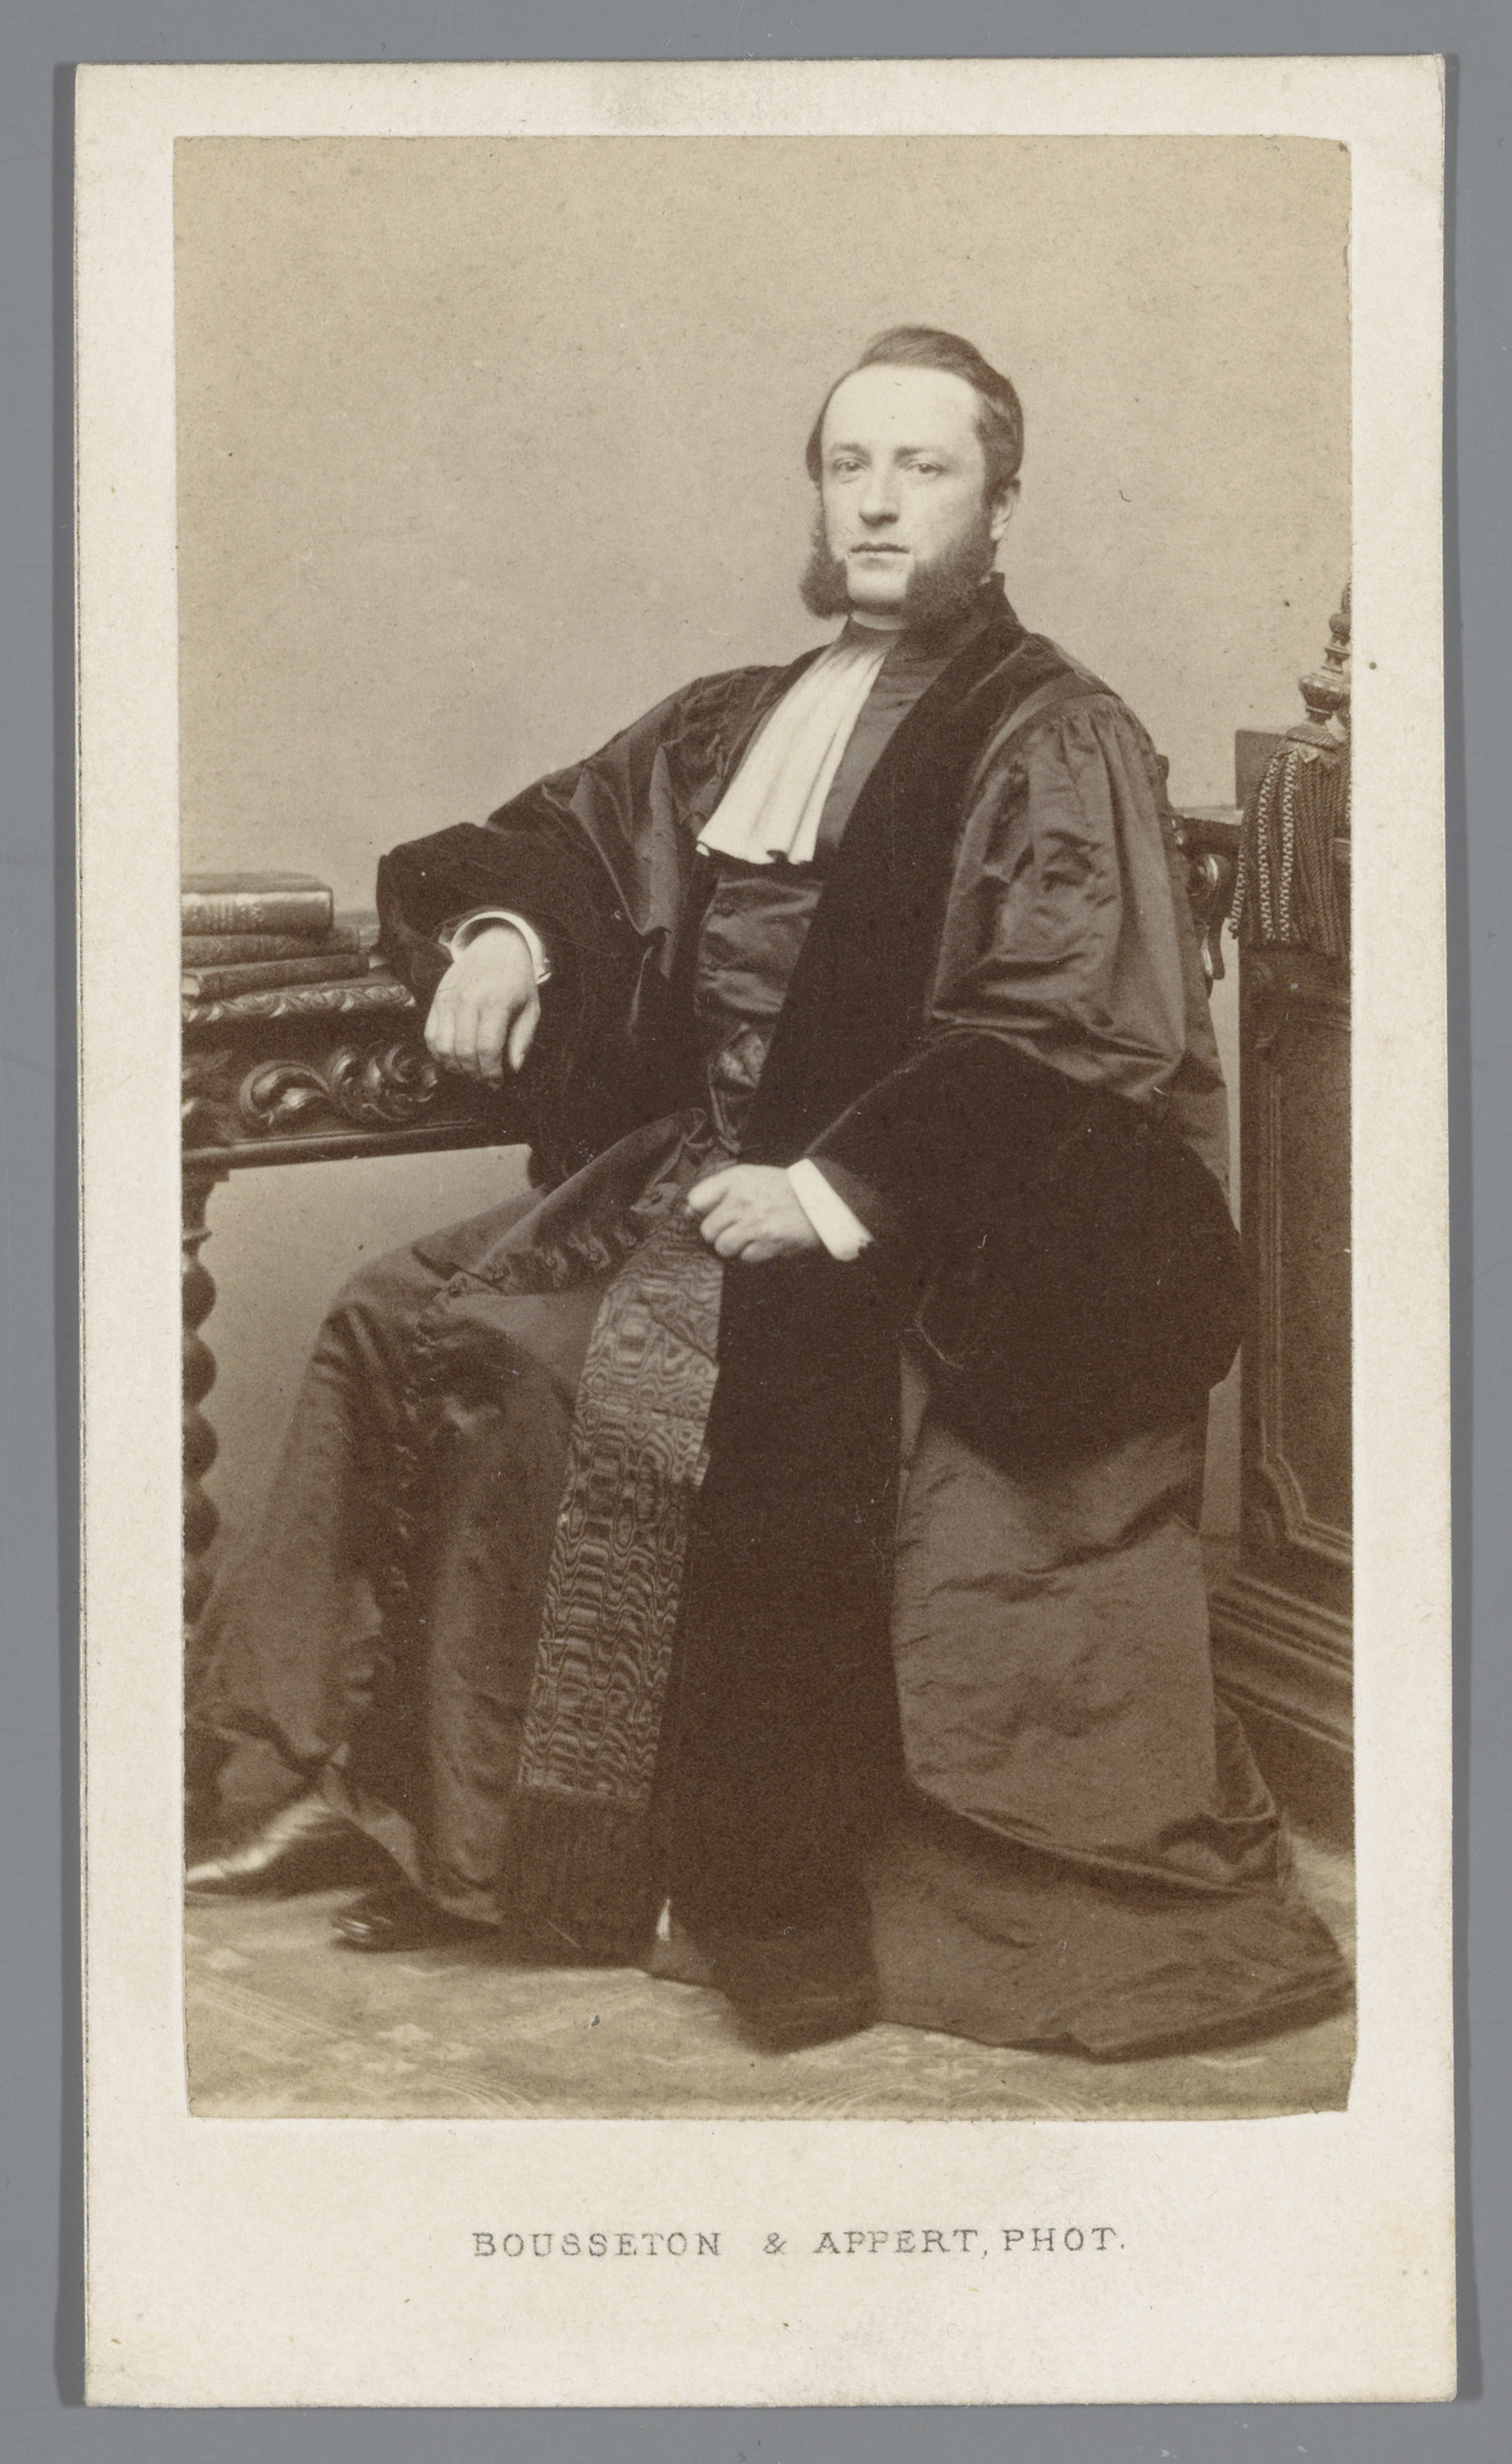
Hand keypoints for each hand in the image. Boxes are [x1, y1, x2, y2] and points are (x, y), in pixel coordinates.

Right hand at [424, 924, 540, 1086]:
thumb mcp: (531, 1007)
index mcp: (495, 1002)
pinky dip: (439, 1054)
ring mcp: (448, 1000)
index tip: (497, 1083)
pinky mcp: (436, 1000)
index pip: (486, 1048)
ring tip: (470, 1073)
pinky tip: (453, 1060)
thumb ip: (523, 1039)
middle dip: (474, 1074)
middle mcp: (468, 1001)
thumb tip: (513, 1069)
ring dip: (455, 1068)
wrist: (494, 946)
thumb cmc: (516, 980)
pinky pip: (430, 1035)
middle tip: (484, 1082)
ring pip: (443, 1047)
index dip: (490, 1073)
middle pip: (464, 1051)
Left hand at [686, 1164, 820, 1263]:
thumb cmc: (782, 1189)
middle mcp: (742, 1199)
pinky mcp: (768, 1242)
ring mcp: (755, 1222)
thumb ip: (719, 1191)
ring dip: (734, 1246)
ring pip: (723, 1247)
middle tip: (736, 1227)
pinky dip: (753, 1254)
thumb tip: (688, 1212)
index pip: (696, 1200)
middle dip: (719, 1233)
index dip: (700, 1211)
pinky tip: (764, 1241)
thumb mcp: (750, 1177)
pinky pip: (745, 1257)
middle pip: (707, 1230)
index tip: (710, 1214)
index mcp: (736, 1179)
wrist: (820, 1201)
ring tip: (750, 1236)